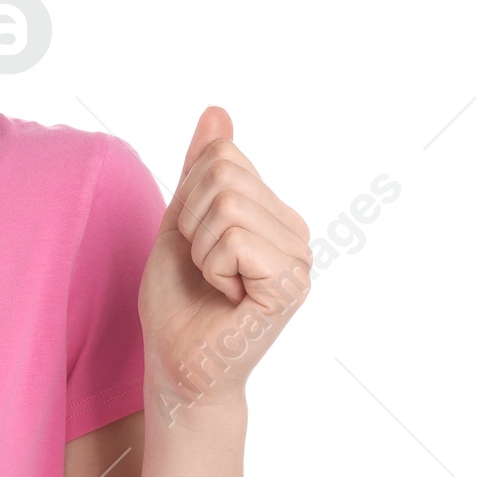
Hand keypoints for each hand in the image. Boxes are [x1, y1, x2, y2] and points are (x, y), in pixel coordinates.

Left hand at [138, 107, 311, 415]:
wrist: (177, 365)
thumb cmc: (177, 303)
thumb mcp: (179, 222)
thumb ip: (198, 170)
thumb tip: (217, 112)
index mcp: (274, 214)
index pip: (222, 157)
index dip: (187, 198)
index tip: (194, 244)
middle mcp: (296, 233)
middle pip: (223, 176)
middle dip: (190, 222)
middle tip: (202, 268)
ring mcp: (299, 259)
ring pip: (227, 207)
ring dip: (200, 249)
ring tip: (215, 283)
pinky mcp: (290, 285)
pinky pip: (236, 240)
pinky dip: (213, 267)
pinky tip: (227, 297)